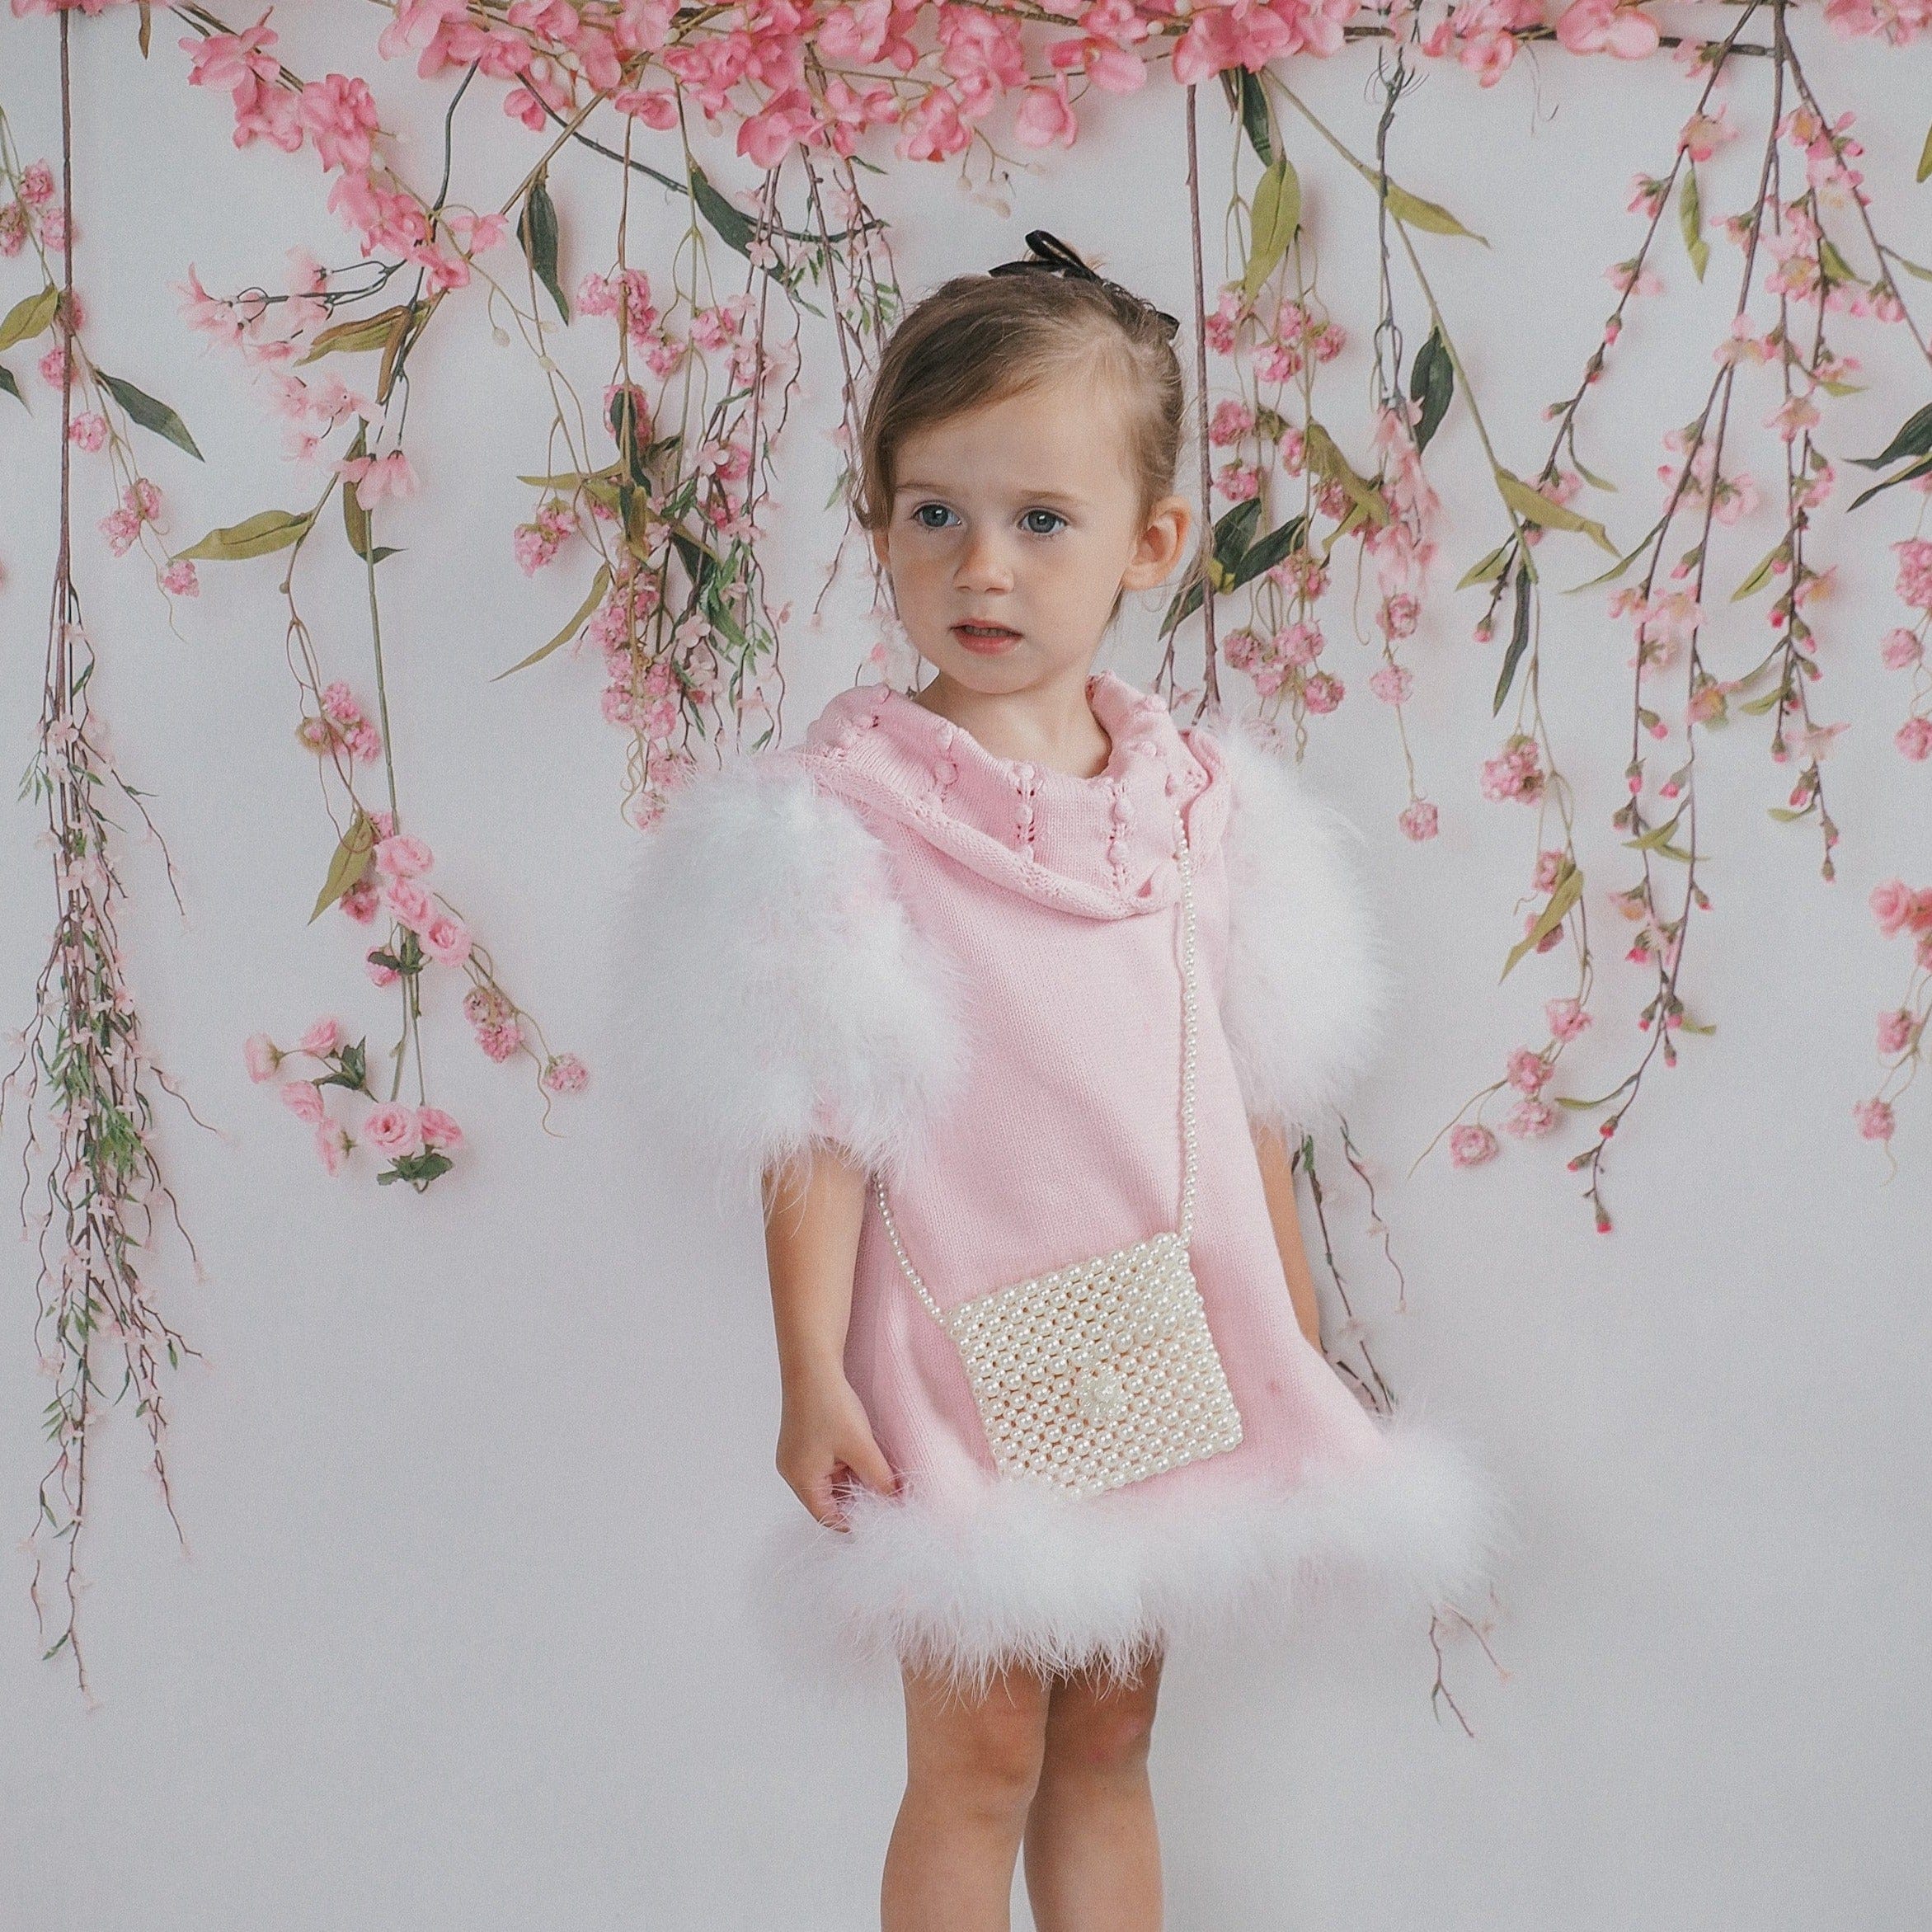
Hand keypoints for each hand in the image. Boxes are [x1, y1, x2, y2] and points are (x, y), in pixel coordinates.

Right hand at [776, 1370, 900, 1531]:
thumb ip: (879, 1479)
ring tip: (879, 1474)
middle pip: (827, 1499)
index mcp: (800, 1479)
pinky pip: (826, 1461)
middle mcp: (793, 1469)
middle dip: (856, 1499)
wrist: (813, 1363)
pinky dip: (845, 1463)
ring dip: (853, 1479)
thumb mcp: (861, 1448)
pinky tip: (865, 1454)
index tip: (881, 1521)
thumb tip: (896, 1501)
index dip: (855, 1523)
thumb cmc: (831, 1405)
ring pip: (829, 1479)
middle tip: (885, 1498)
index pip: (828, 1517)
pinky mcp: (802, 1437)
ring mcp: (796, 1453)